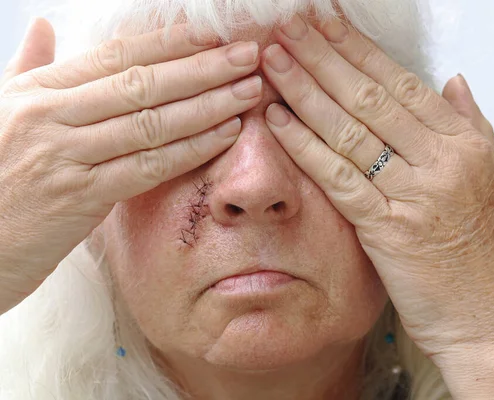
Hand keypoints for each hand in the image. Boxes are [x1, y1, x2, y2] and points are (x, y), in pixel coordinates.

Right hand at [0, 18, 261, 314]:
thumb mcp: (4, 111)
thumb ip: (31, 68)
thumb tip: (46, 26)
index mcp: (39, 91)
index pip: (117, 56)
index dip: (169, 43)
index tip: (213, 34)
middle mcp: (52, 116)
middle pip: (142, 83)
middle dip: (201, 68)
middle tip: (247, 55)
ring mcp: (65, 156)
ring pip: (150, 122)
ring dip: (207, 105)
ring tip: (248, 91)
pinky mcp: (79, 198)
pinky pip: (147, 167)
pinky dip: (190, 150)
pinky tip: (224, 135)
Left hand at [261, 15, 493, 369]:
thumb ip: (472, 127)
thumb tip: (452, 82)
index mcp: (466, 145)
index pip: (402, 83)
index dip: (359, 51)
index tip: (328, 25)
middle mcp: (442, 161)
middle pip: (370, 97)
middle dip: (324, 57)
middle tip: (289, 27)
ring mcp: (416, 194)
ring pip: (351, 130)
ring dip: (306, 90)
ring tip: (274, 60)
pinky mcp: (389, 230)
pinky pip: (340, 178)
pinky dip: (306, 146)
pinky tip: (279, 120)